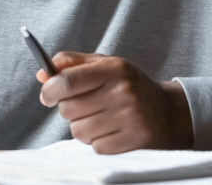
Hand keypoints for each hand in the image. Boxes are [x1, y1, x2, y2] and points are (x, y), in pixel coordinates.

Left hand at [37, 52, 192, 153]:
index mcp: (114, 69)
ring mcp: (130, 118)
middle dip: (68, 109)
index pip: (67, 81)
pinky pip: (95, 147)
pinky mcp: (135, 140)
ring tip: (99, 118)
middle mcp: (123, 92)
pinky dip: (97, 141)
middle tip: (83, 106)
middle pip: (69, 109)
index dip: (49, 90)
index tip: (47, 95)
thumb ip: (72, 64)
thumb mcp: (105, 65)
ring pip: (79, 131)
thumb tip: (41, 74)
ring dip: (82, 127)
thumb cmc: (129, 86)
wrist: (170, 112)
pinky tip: (111, 131)